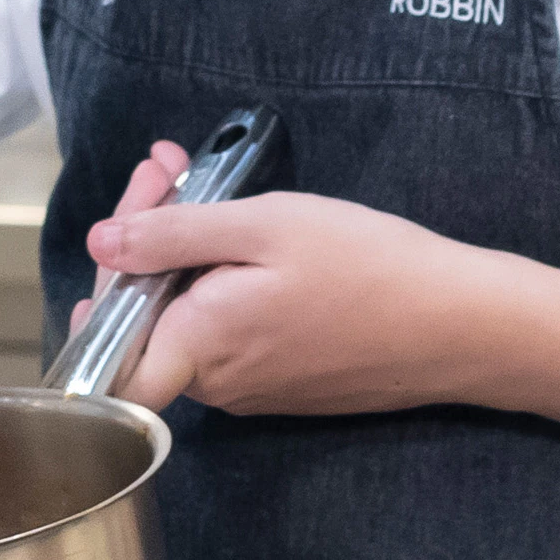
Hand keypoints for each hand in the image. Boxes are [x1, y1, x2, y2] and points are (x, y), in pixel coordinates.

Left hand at [82, 145, 520, 416]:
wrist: (459, 326)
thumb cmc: (367, 267)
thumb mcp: (264, 225)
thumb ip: (171, 236)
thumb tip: (100, 244)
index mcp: (198, 347)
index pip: (105, 337)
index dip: (107, 269)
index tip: (144, 193)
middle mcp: (217, 385)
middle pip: (144, 320)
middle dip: (145, 237)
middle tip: (170, 168)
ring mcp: (254, 391)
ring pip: (188, 324)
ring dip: (184, 255)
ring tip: (207, 189)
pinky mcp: (287, 386)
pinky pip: (230, 336)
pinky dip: (222, 284)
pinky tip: (249, 239)